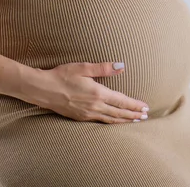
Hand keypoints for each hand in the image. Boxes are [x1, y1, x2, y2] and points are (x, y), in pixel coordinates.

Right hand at [33, 62, 149, 123]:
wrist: (43, 89)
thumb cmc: (62, 75)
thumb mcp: (83, 67)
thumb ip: (104, 68)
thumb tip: (121, 66)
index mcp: (98, 93)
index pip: (122, 101)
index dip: (135, 105)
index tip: (146, 107)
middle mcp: (95, 106)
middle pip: (119, 113)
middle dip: (133, 114)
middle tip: (146, 116)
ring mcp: (88, 114)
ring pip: (111, 119)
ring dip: (124, 120)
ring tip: (135, 121)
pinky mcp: (81, 117)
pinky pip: (101, 122)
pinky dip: (112, 122)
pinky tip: (114, 121)